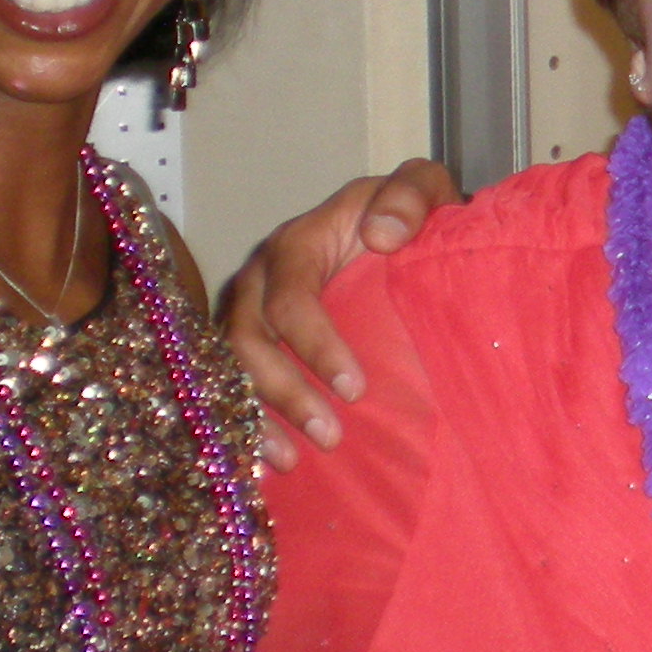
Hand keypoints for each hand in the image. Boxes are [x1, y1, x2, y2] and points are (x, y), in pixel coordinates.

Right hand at [220, 159, 460, 467]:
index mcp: (297, 243)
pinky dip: (246, 424)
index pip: (288, 295)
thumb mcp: (421, 188)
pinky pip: (231, 383)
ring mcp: (247, 313)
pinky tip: (267, 463)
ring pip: (230, 368)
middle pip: (246, 338)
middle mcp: (260, 279)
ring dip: (259, 417)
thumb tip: (382, 234)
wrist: (398, 232)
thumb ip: (410, 196)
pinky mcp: (252, 345)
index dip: (314, 343)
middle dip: (283, 390)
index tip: (355, 388)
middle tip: (330, 436)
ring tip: (293, 461)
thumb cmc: (410, 216)